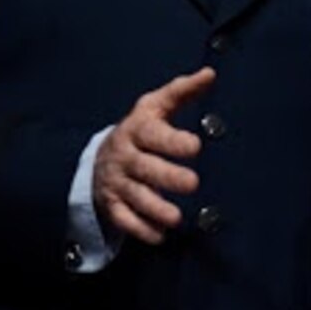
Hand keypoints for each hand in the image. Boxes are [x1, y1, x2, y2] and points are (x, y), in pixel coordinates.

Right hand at [92, 67, 214, 245]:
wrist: (99, 157)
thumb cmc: (140, 130)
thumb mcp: (156, 107)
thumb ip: (182, 92)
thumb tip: (210, 74)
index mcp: (137, 129)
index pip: (152, 135)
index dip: (172, 140)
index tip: (195, 146)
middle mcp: (125, 156)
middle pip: (144, 167)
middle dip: (167, 176)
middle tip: (193, 183)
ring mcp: (117, 182)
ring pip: (134, 196)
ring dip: (154, 208)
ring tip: (176, 218)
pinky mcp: (112, 205)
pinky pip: (123, 219)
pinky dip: (140, 229)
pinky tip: (159, 235)